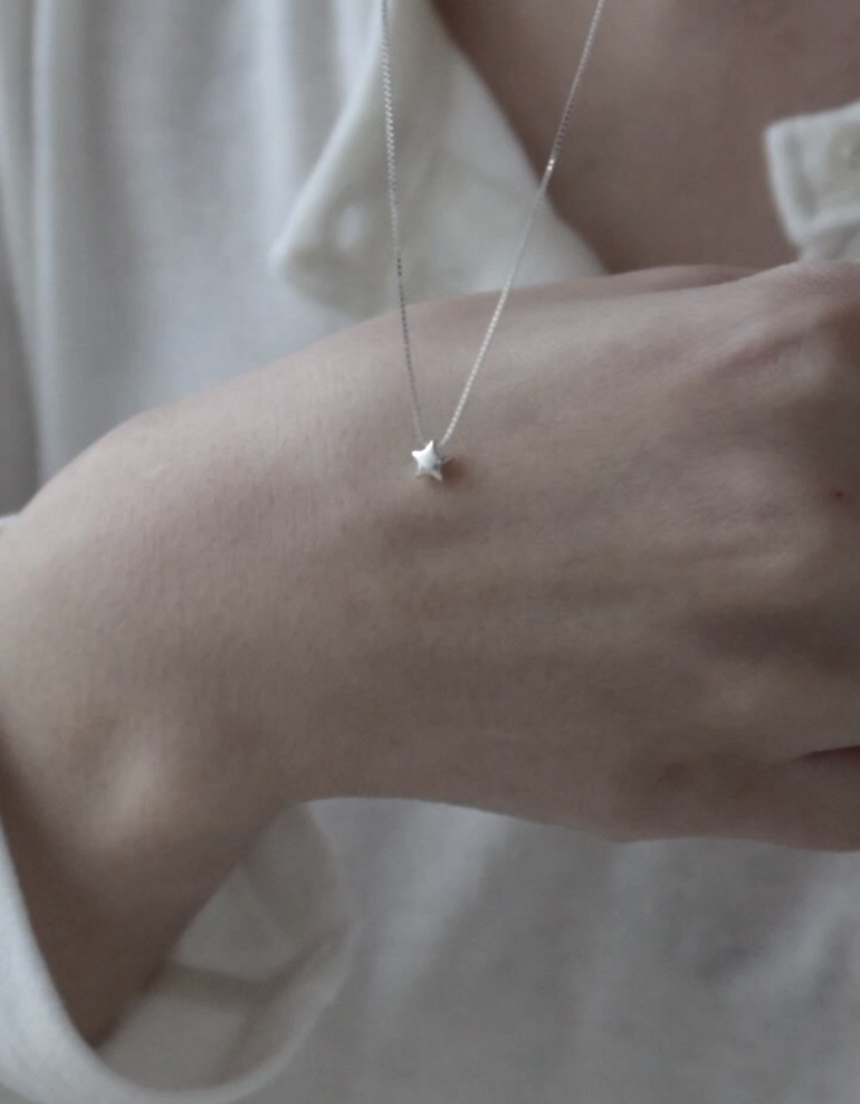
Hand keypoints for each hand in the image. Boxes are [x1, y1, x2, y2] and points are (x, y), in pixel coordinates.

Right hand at [346, 261, 859, 851]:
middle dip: (845, 496)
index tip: (832, 418)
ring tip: (746, 586)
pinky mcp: (719, 791)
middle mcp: (813, 515)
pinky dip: (844, 730)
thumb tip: (846, 354)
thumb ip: (759, 328)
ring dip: (848, 614)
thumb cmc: (392, 417)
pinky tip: (774, 684)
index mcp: (784, 358)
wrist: (254, 590)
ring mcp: (776, 674)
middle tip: (751, 503)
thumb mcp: (587, 312)